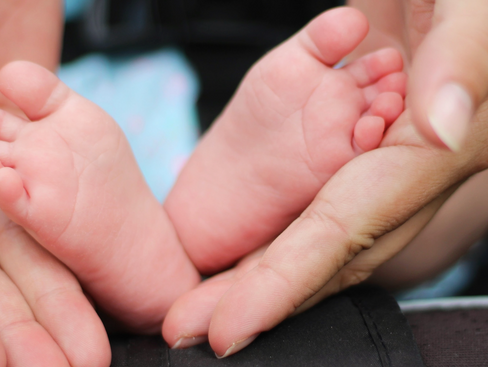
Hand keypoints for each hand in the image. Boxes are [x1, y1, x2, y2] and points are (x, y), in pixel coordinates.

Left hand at [162, 0, 487, 355]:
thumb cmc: (471, 3)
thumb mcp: (473, 16)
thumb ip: (463, 64)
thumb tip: (441, 128)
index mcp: (425, 155)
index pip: (343, 233)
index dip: (284, 285)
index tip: (227, 329)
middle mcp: (391, 179)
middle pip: (315, 256)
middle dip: (250, 301)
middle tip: (185, 331)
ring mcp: (364, 170)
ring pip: (304, 241)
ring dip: (249, 279)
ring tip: (192, 312)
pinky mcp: (344, 152)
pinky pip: (303, 211)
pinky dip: (266, 244)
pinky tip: (231, 265)